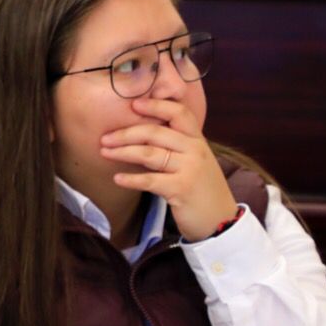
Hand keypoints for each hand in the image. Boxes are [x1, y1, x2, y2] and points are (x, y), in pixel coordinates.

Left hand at [101, 96, 239, 240]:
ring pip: (149, 154)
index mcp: (197, 140)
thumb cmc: (202, 190)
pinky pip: (150, 180)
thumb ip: (176, 146)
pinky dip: (131, 179)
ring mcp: (189, 169)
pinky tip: (117, 179)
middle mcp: (195, 150)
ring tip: (104, 152)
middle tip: (105, 137)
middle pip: (156, 132)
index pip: (178, 113)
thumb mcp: (195, 161)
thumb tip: (142, 136)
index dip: (156, 106)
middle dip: (126, 133)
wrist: (221, 220)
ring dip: (123, 152)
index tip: (134, 104)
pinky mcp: (181, 189)